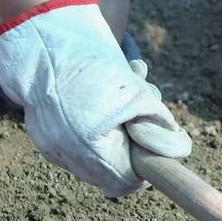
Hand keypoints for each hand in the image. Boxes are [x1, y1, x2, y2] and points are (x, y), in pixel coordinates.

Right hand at [0, 0, 190, 196]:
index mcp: (88, 148)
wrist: (43, 38)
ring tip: (114, 108)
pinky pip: (74, 149)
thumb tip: (179, 150)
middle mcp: (64, 154)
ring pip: (92, 163)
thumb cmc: (93, 64)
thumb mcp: (137, 92)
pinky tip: (94, 107)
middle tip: (135, 123)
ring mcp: (50, 146)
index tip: (152, 150)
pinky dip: (90, 134)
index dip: (143, 168)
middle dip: (127, 152)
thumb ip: (160, 126)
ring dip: (110, 142)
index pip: (125, 182)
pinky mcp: (42, 135)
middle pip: (108, 175)